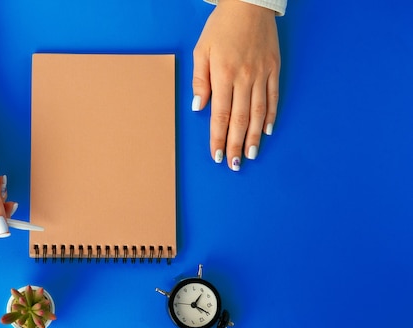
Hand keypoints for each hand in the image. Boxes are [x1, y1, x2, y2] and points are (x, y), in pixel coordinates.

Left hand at [192, 0, 279, 170]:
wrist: (249, 4)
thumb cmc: (221, 27)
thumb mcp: (202, 50)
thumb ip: (200, 81)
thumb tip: (200, 107)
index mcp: (223, 75)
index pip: (220, 115)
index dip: (218, 138)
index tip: (217, 156)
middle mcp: (244, 78)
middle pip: (240, 119)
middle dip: (236, 144)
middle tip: (235, 165)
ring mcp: (262, 74)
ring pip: (258, 112)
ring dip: (254, 137)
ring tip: (251, 155)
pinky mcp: (274, 69)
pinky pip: (273, 97)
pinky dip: (270, 116)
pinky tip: (267, 131)